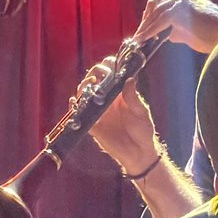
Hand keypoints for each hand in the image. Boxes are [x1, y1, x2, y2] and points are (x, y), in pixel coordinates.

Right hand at [76, 55, 160, 173]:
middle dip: (93, 74)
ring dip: (83, 87)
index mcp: (119, 93)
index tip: (108, 64)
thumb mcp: (141, 112)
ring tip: (88, 85)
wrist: (138, 153)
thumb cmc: (143, 130)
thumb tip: (129, 79)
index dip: (107, 66)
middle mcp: (107, 100)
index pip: (110, 74)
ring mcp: (98, 112)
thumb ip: (133, 97)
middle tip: (96, 74)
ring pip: (84, 94)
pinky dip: (74, 107)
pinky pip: (79, 114)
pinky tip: (75, 101)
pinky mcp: (92, 125)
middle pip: (94, 81)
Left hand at [132, 0, 217, 53]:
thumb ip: (177, 30)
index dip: (150, 15)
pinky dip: (150, 31)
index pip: (162, 2)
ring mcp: (181, 1)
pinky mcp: (180, 11)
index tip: (143, 27)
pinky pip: (160, 22)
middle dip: (145, 20)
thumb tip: (168, 35)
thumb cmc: (212, 35)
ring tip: (138, 39)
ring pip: (156, 14)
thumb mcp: (190, 31)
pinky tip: (144, 39)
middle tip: (139, 34)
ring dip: (145, 27)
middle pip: (155, 4)